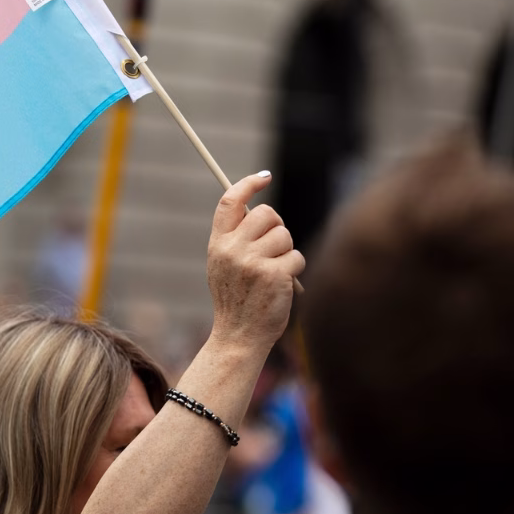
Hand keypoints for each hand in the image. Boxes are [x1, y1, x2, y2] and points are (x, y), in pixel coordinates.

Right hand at [206, 172, 304, 353]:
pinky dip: (295, 270)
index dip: (248, 183)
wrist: (239, 336)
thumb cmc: (236, 300)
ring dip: (287, 252)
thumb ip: (237, 239)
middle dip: (277, 226)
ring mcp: (252, 261)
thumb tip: (263, 212)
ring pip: (285, 235)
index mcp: (217, 244)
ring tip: (275, 273)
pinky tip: (282, 285)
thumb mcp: (224, 266)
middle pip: (266, 213)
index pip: (229, 201)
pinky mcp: (274, 274)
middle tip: (275, 247)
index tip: (264, 177)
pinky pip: (296, 257)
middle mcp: (232, 249)